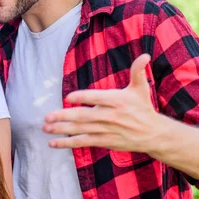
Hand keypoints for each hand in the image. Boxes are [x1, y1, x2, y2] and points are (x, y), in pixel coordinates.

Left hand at [43, 54, 165, 152]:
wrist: (153, 134)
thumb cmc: (143, 108)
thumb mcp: (141, 88)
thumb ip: (138, 71)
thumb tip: (145, 55)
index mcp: (118, 101)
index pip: (98, 98)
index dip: (83, 97)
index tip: (69, 97)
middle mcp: (111, 116)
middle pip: (85, 116)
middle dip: (65, 116)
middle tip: (47, 116)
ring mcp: (106, 130)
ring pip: (81, 130)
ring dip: (62, 129)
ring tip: (46, 127)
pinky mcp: (104, 141)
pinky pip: (84, 142)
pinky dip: (68, 142)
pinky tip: (53, 143)